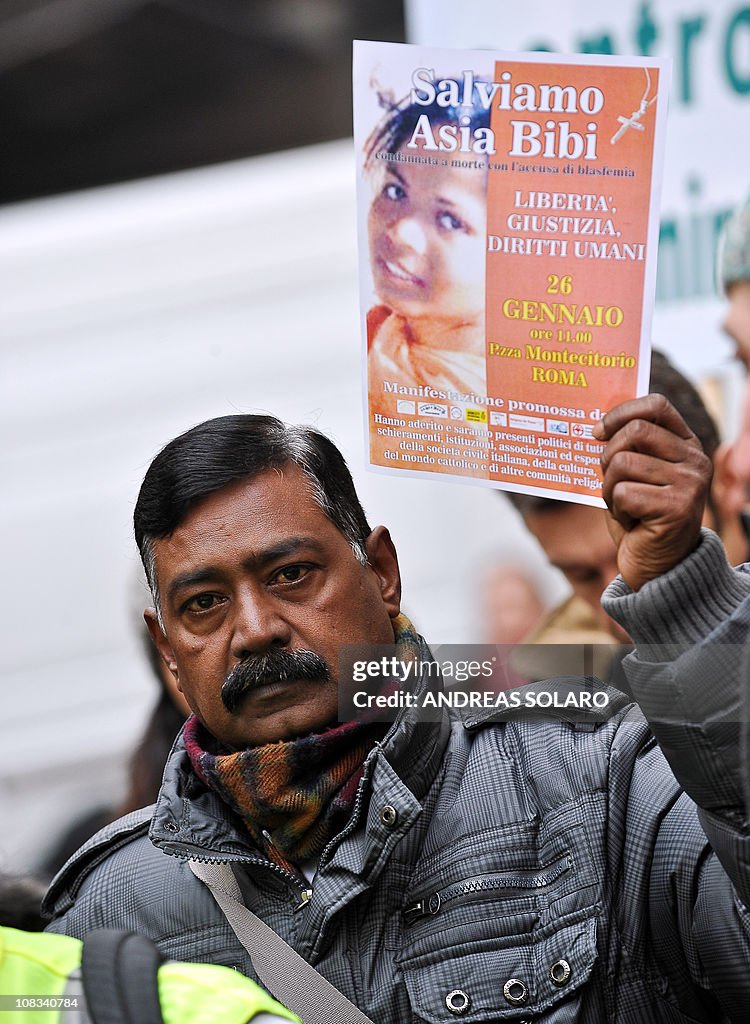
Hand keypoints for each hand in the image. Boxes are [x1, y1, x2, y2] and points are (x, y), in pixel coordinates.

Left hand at [593, 393, 711, 590]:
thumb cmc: (640, 518)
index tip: (597, 432)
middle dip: (608, 455)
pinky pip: (623, 493)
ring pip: (623, 464)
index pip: (656, 406)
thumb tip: (595, 427)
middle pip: (635, 431)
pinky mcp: (677, 508)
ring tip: (623, 506)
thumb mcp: (635, 476)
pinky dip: (616, 509)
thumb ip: (626, 449)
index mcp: (686, 445)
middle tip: (609, 480)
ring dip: (610, 488)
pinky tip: (632, 522)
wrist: (659, 567)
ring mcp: (690, 483)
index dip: (621, 412)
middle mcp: (695, 461)